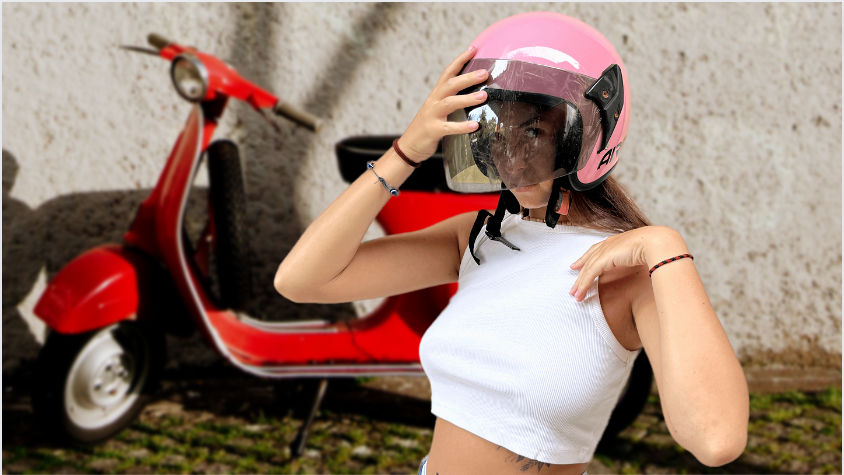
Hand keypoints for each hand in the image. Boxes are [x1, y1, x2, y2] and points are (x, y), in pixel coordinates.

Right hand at [398, 45, 489, 161]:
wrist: (409, 146)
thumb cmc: (429, 126)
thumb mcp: (439, 109)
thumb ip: (453, 100)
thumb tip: (476, 93)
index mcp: (436, 94)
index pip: (448, 73)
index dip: (460, 60)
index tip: (473, 49)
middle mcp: (433, 101)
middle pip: (450, 84)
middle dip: (468, 77)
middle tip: (485, 73)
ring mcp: (432, 115)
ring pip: (450, 103)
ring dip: (467, 99)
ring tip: (484, 96)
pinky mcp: (432, 130)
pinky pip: (448, 128)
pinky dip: (462, 127)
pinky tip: (474, 125)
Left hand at [568, 226, 682, 301]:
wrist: (658, 242)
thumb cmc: (658, 246)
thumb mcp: (645, 251)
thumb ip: (639, 257)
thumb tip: (645, 263)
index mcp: (618, 239)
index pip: (597, 249)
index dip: (587, 258)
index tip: (577, 265)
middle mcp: (609, 243)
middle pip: (589, 259)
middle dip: (580, 273)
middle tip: (573, 285)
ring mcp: (606, 250)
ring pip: (587, 269)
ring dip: (580, 283)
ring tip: (575, 295)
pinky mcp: (604, 258)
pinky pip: (590, 274)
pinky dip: (584, 284)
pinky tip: (580, 293)